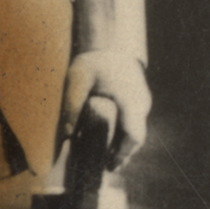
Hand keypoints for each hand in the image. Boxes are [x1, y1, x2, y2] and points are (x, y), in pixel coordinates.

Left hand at [62, 51, 151, 169]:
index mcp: (129, 98)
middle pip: (136, 137)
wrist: (110, 41)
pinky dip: (124, 132)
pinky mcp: (139, 98)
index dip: (123, 153)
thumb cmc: (94, 59)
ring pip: (136, 129)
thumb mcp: (78, 77)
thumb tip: (67, 135)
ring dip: (123, 144)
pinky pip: (134, 120)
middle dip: (123, 153)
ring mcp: (142, 100)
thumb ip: (72, 105)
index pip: (132, 134)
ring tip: (107, 159)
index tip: (110, 166)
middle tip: (107, 167)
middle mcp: (140, 102)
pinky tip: (110, 139)